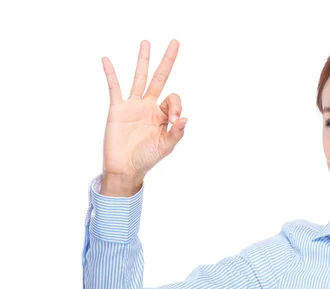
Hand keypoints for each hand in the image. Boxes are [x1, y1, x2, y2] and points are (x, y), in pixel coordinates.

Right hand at [101, 39, 187, 182]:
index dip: (176, 105)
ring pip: (139, 78)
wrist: (125, 168)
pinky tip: (106, 59)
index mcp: (163, 115)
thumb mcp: (165, 147)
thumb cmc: (146, 158)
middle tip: (175, 42)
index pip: (173, 99)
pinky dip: (110, 74)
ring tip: (146, 42)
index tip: (174, 119)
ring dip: (143, 60)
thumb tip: (185, 119)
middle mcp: (149, 107)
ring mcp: (133, 105)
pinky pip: (114, 88)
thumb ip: (176, 133)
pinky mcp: (117, 109)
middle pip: (159, 78)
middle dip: (167, 61)